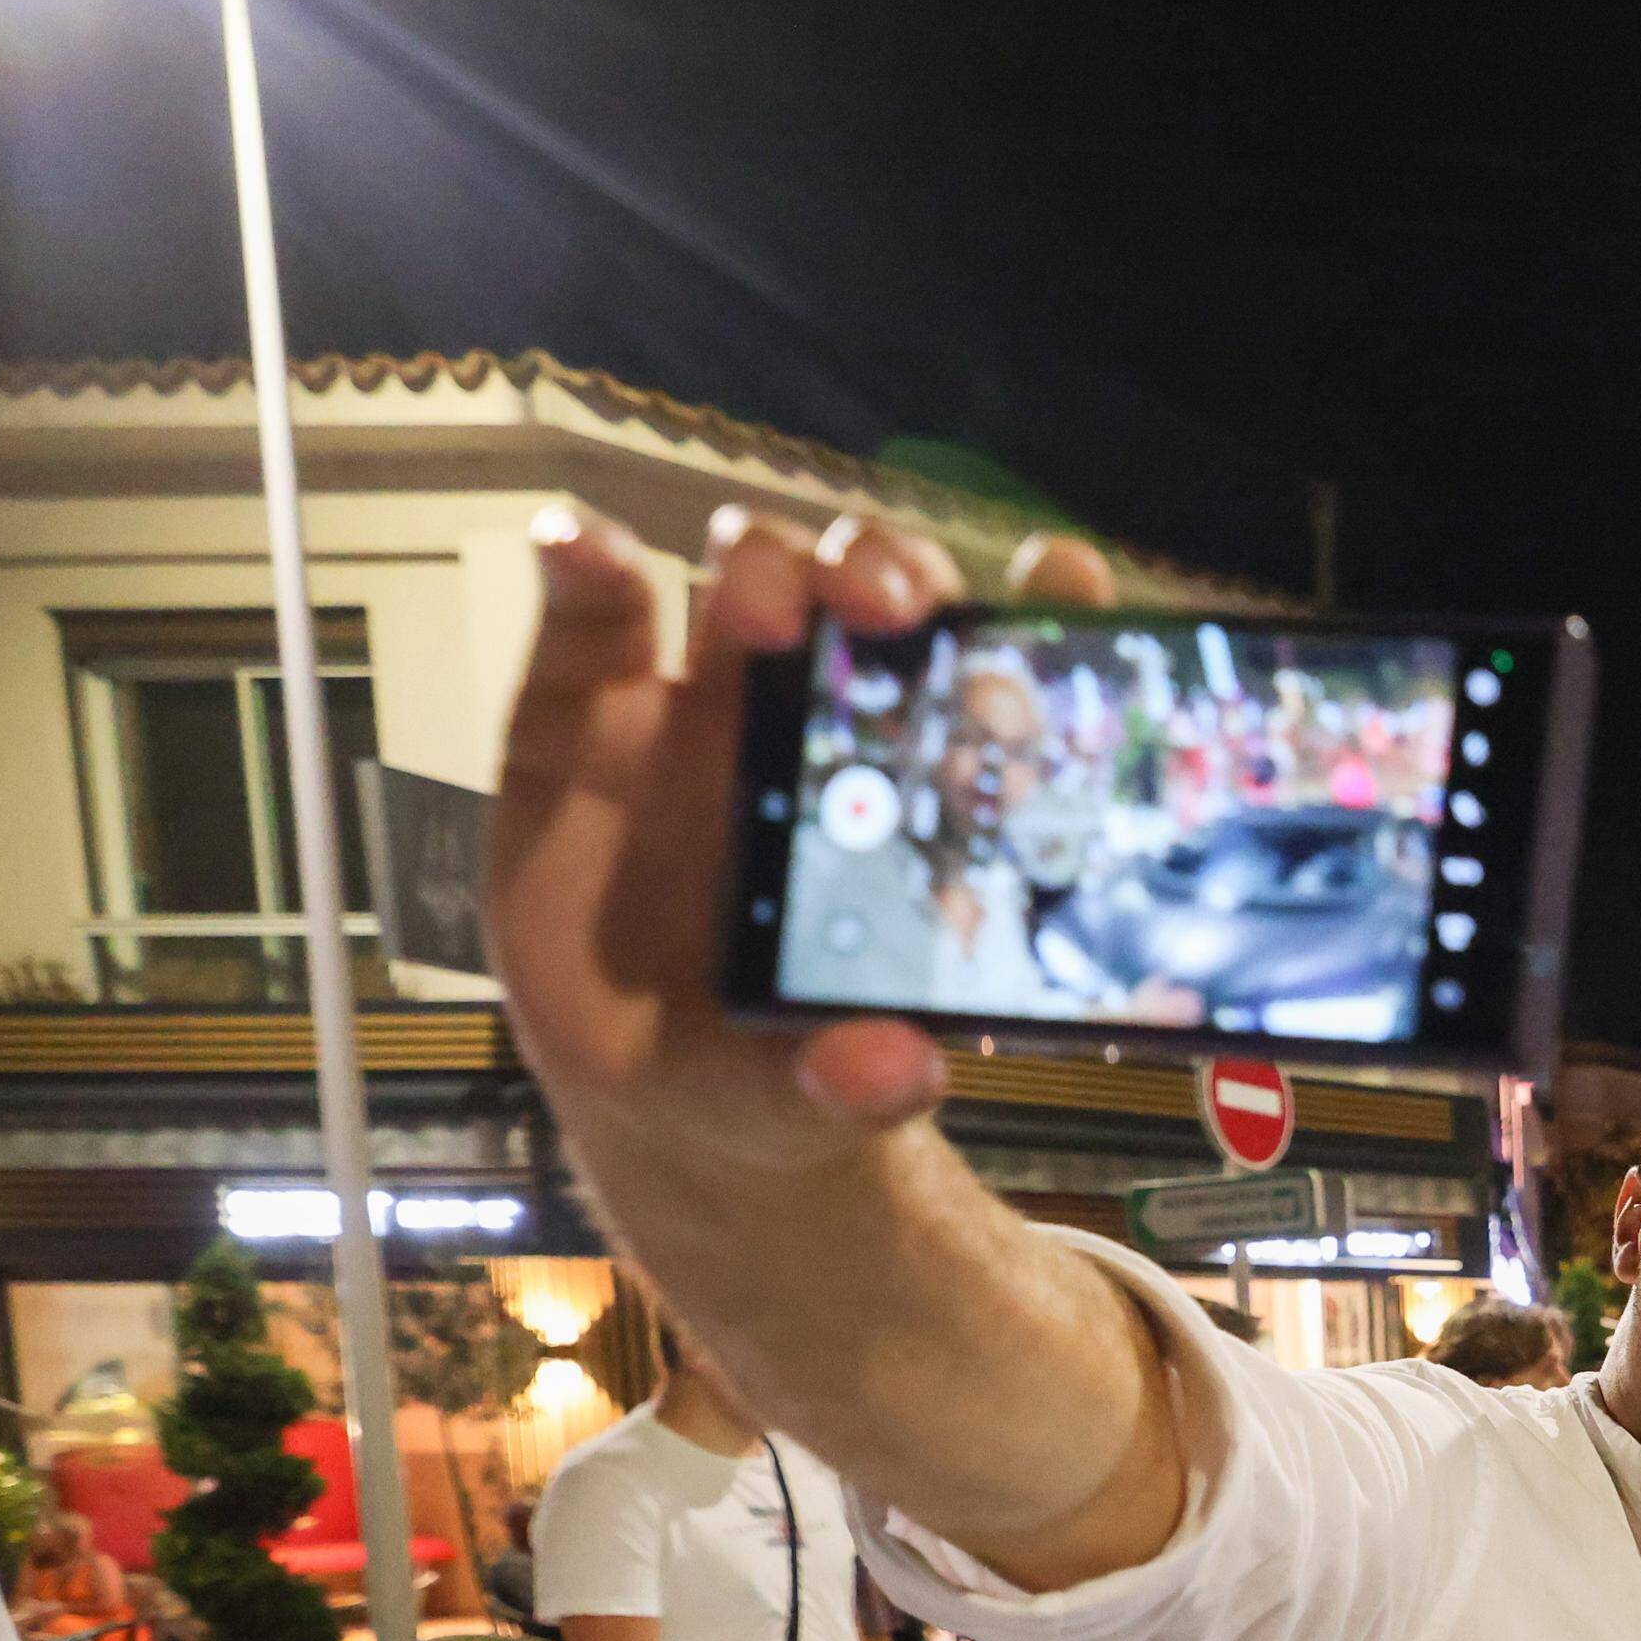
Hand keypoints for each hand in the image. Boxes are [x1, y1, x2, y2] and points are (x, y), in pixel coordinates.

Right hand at [492, 499, 1118, 1169]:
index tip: (1064, 578)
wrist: (652, 1086)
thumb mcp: (818, 1095)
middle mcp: (826, 724)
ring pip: (751, 579)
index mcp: (917, 796)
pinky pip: (589, 613)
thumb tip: (899, 1072)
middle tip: (894, 609)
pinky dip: (580, 560)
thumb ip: (856, 1082)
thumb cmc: (775, 1062)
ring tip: (763, 612)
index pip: (996, 675)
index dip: (1039, 608)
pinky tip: (576, 545)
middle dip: (888, 575)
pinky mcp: (587, 708)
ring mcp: (707, 702)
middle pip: (871, 596)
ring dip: (766, 569)